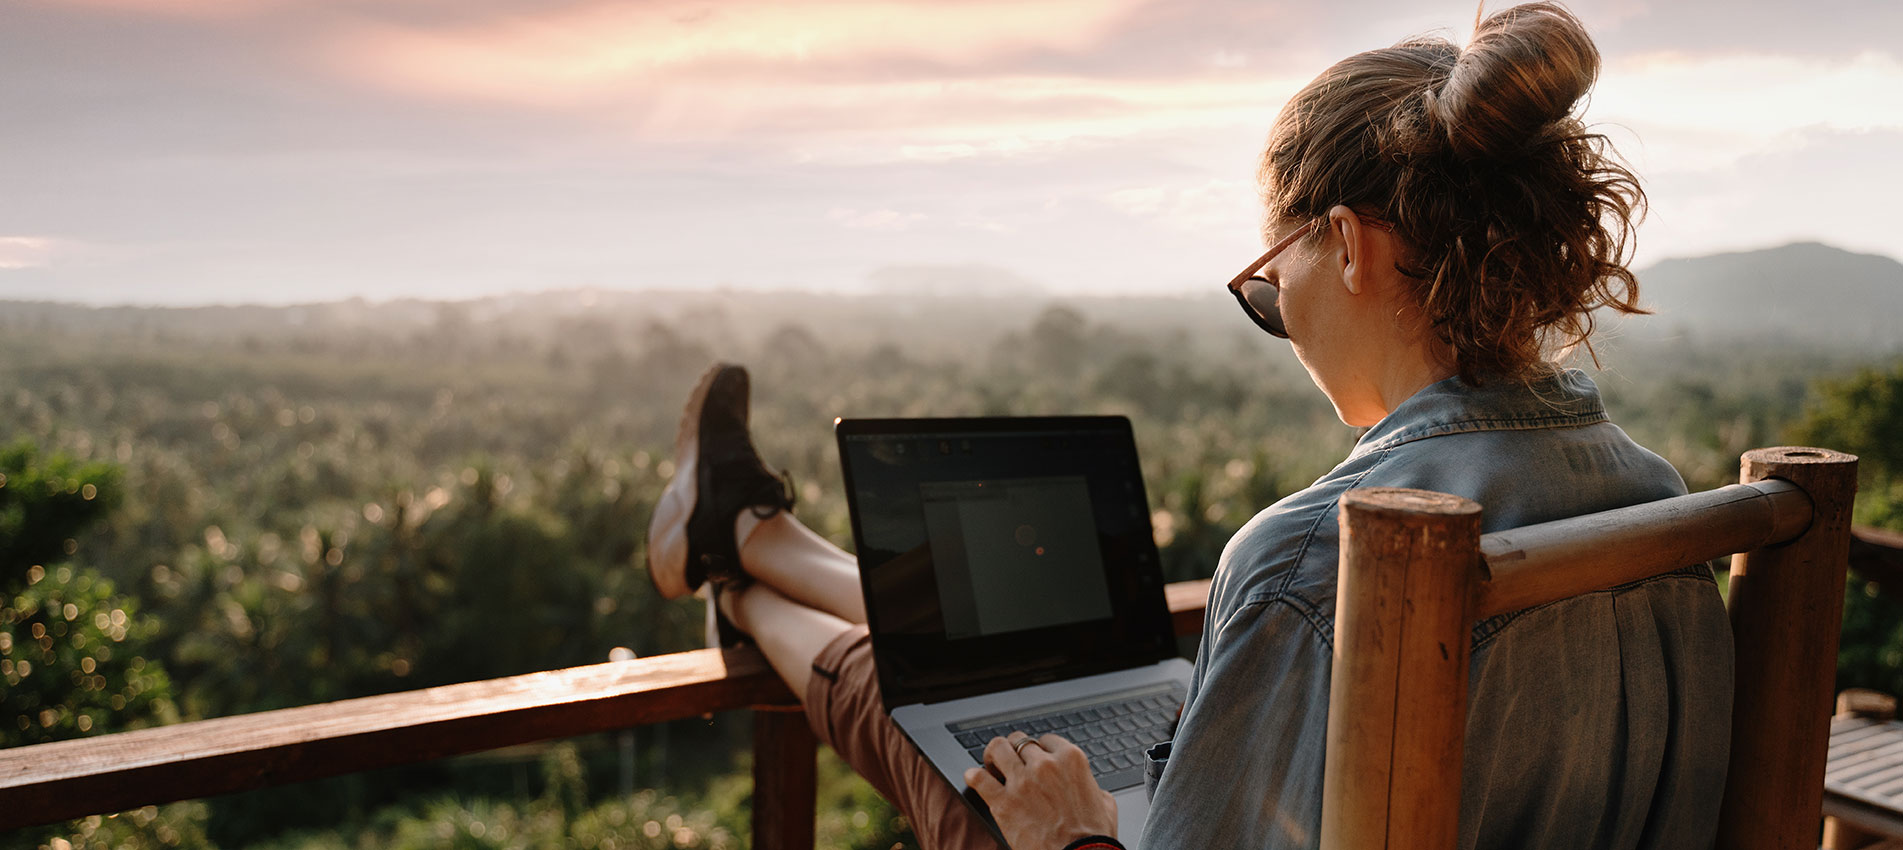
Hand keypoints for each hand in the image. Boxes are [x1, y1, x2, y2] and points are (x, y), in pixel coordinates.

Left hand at [965, 732, 1117, 848]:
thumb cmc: (1093, 837)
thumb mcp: (1104, 803)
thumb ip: (1090, 785)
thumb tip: (1086, 786)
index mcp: (1071, 760)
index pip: (1046, 740)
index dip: (1039, 749)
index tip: (1034, 758)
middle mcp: (1045, 765)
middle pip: (1019, 741)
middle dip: (1014, 750)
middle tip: (1011, 761)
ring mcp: (1022, 782)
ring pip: (997, 749)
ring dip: (993, 756)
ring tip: (992, 765)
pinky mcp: (1003, 802)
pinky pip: (978, 778)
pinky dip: (973, 776)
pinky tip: (973, 778)